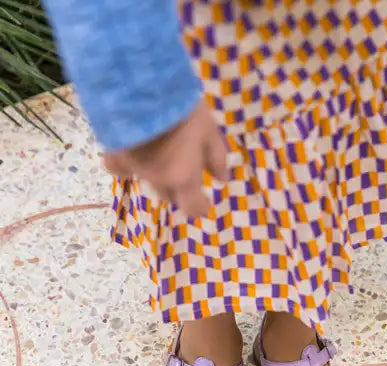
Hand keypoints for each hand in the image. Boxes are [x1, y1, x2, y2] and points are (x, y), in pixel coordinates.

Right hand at [103, 99, 227, 216]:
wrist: (139, 86)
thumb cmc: (181, 107)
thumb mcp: (208, 130)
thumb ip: (216, 157)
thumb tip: (222, 180)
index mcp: (183, 176)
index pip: (192, 207)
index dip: (199, 206)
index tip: (204, 200)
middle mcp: (158, 179)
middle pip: (169, 194)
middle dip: (178, 187)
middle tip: (184, 167)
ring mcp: (135, 169)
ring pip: (148, 181)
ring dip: (156, 174)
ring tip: (160, 151)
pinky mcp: (114, 154)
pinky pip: (121, 168)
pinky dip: (128, 165)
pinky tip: (133, 150)